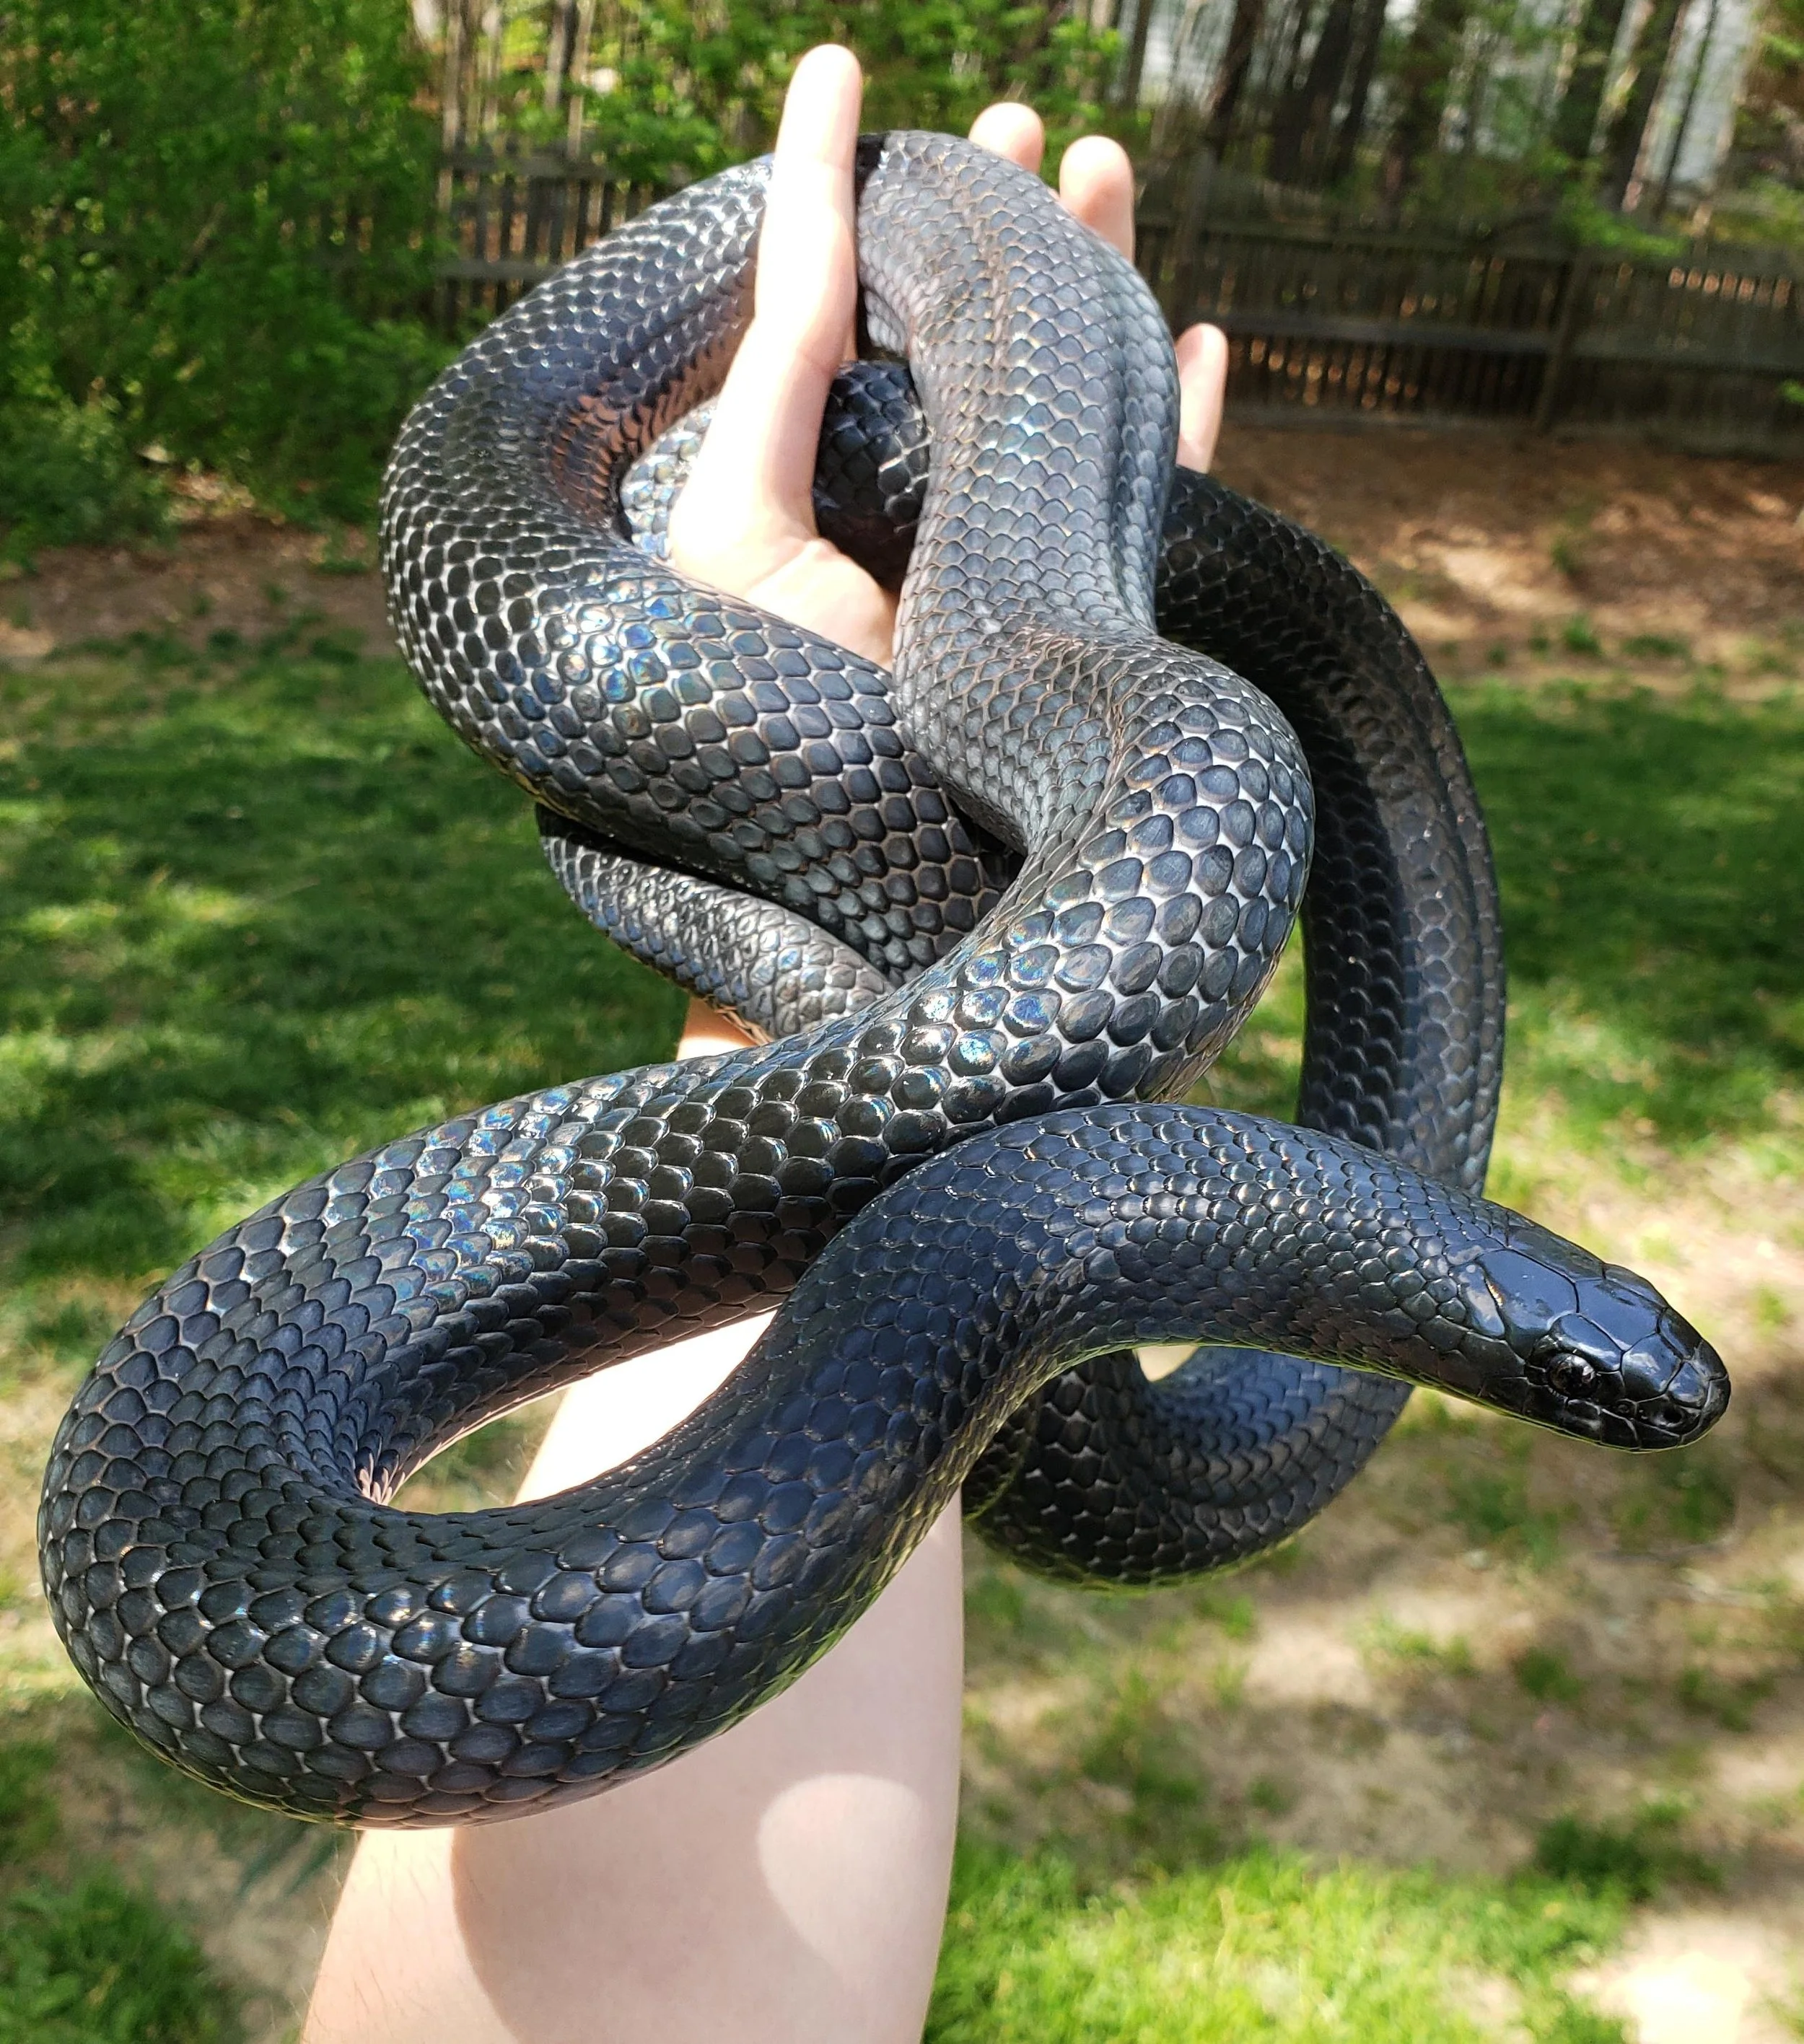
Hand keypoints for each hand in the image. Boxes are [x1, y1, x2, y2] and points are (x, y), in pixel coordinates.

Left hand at [668, 42, 1228, 675]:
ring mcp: (1003, 554)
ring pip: (1065, 394)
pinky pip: (1152, 503)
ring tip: (1107, 171)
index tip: (844, 74)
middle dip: (1001, 224)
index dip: (837, 186)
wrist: (841, 866)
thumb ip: (774, 387)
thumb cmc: (753, 703)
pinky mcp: (1080, 611)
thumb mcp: (734, 525)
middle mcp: (913, 500)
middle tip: (1027, 127)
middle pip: (968, 335)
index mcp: (818, 473)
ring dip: (1095, 284)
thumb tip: (804, 231)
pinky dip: (1185, 426)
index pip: (833, 304)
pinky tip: (1202, 344)